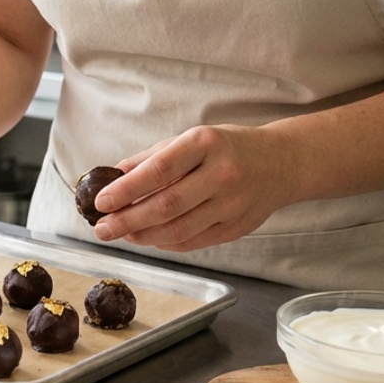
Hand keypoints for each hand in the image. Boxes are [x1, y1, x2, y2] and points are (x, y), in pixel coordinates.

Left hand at [91, 125, 296, 251]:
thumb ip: (151, 158)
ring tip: (122, 234)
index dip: (126, 189)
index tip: (101, 201)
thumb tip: (112, 177)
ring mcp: (232, 204)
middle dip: (128, 220)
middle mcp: (222, 174)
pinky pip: (194, 242)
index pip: (158, 170)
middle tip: (102, 228)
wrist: (282, 163)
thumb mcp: (192, 139)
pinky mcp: (237, 228)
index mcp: (205, 144)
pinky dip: (166, 243)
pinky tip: (149, 238)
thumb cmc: (227, 148)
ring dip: (143, 236)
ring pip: (179, 230)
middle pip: (166, 206)